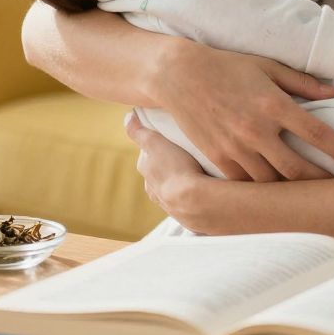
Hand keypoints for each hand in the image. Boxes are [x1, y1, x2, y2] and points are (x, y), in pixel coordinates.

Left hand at [124, 112, 211, 226]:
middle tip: (189, 154)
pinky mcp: (188, 215)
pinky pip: (191, 201)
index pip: (149, 156)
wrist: (197, 202)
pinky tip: (206, 189)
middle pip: (162, 173)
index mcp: (147, 174)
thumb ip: (139, 132)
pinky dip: (196, 195)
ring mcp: (171, 206)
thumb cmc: (176, 169)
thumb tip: (127, 118)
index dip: (160, 146)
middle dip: (172, 165)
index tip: (172, 140)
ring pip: (176, 188)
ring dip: (185, 182)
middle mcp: (155, 192)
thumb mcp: (155, 143)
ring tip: (201, 172)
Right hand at [154, 42, 333, 180]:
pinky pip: (245, 184)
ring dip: (292, 192)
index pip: (318, 134)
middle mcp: (257, 130)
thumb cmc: (228, 66)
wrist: (179, 75)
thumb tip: (332, 89)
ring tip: (310, 196)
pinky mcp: (218, 158)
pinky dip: (261, 191)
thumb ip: (300, 80)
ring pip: (272, 183)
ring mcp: (236, 147)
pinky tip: (274, 195)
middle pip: (299, 169)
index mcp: (274, 105)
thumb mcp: (266, 66)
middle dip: (323, 183)